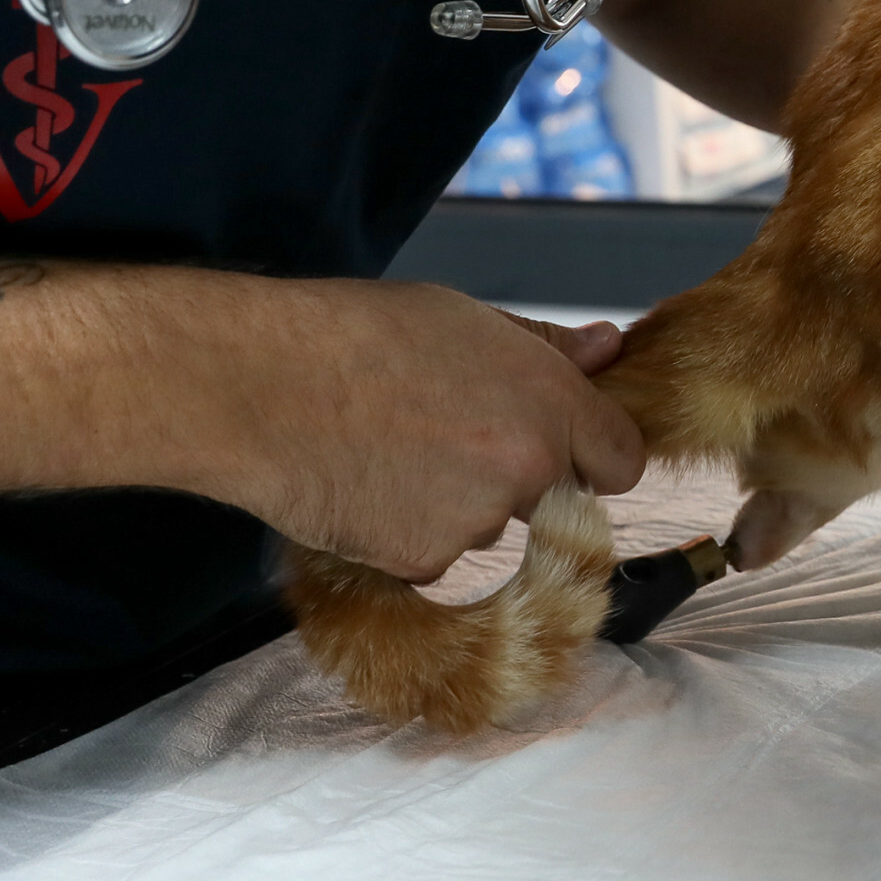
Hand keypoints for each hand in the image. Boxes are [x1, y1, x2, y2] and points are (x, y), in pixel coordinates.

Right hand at [136, 276, 642, 581]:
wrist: (258, 385)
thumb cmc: (355, 335)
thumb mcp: (464, 317)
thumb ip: (546, 346)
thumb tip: (608, 349)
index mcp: (550, 402)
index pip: (623, 461)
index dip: (594, 455)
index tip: (565, 450)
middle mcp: (528, 469)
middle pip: (552, 497)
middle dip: (515, 478)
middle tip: (445, 439)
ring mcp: (477, 523)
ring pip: (488, 528)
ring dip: (456, 506)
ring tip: (390, 453)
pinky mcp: (424, 563)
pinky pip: (434, 557)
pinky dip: (406, 534)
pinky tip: (366, 487)